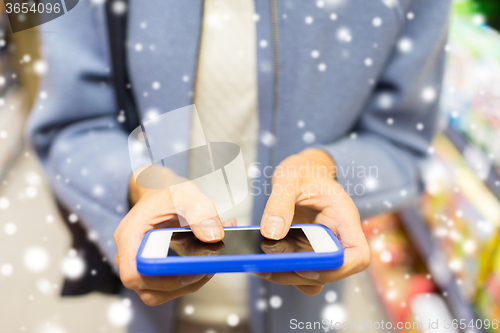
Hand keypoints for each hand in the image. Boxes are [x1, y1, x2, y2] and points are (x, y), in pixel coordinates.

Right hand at [114, 168, 233, 305]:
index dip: (162, 279)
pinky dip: (188, 279)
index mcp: (130, 234)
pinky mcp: (152, 270)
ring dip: (187, 285)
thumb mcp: (187, 194)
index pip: (134, 274)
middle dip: (181, 284)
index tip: (191, 269)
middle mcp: (129, 254)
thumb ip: (202, 212)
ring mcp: (139, 264)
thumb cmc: (168, 192)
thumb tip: (213, 238)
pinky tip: (207, 261)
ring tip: (209, 264)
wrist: (160, 191)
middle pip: (147, 290)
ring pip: (158, 293)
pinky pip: (166, 286)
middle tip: (207, 267)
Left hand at [256, 149, 369, 295]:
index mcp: (344, 218)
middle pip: (332, 272)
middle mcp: (338, 237)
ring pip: (314, 277)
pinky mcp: (308, 252)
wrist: (300, 172)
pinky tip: (260, 259)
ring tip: (258, 263)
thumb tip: (271, 234)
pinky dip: (281, 270)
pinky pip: (299, 272)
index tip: (307, 266)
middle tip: (265, 265)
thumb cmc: (302, 171)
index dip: (337, 268)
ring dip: (287, 276)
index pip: (358, 255)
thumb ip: (280, 203)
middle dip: (299, 274)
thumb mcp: (288, 178)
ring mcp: (323, 248)